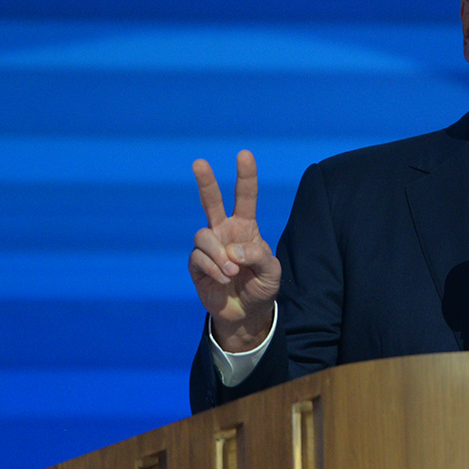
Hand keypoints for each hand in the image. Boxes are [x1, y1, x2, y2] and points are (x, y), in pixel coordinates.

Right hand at [189, 150, 281, 351]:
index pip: (245, 197)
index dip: (245, 176)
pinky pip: (198, 258)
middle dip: (205, 182)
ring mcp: (209, 247)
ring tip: (232, 272)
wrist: (246, 313)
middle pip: (211, 201)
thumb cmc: (261, 287)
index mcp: (245, 227)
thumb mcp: (272, 272)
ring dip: (218, 254)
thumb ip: (258, 256)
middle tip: (199, 162)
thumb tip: (233, 250)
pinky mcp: (196, 265)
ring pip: (203, 235)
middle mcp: (224, 232)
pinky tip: (224, 279)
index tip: (244, 154)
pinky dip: (213, 269)